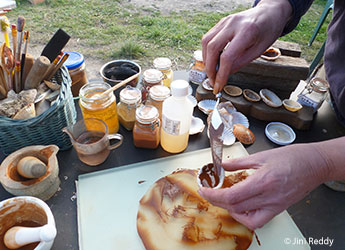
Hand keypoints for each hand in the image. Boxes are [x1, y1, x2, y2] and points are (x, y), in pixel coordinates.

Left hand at [198, 144, 328, 229]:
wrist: (314, 164)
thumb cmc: (292, 157)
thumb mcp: (261, 155)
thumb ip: (239, 163)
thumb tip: (222, 166)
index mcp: (263, 181)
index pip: (232, 195)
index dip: (214, 195)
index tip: (204, 189)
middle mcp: (269, 196)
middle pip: (235, 207)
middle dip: (216, 200)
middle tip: (208, 192)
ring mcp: (274, 205)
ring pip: (246, 218)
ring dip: (230, 210)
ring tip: (224, 198)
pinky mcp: (278, 209)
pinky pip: (258, 221)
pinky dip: (245, 217)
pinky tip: (240, 206)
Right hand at [201, 0, 291, 93]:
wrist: (270, 12)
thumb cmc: (268, 30)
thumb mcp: (259, 50)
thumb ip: (240, 63)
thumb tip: (224, 75)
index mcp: (247, 31)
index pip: (227, 57)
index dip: (220, 74)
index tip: (218, 86)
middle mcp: (233, 24)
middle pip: (212, 48)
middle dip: (210, 68)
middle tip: (212, 81)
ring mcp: (225, 21)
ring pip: (206, 42)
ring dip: (206, 60)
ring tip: (212, 72)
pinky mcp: (221, 22)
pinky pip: (208, 37)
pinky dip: (207, 51)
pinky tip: (212, 60)